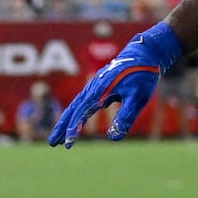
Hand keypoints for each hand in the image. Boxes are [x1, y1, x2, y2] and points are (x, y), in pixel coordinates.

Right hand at [48, 22, 182, 147]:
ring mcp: (93, 88)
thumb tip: (114, 137)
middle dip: (61, 127)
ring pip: (74, 107)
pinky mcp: (98, 88)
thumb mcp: (138, 97)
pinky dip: (74, 114)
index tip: (67, 144)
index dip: (73, 129)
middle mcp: (92, 89)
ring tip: (59, 137)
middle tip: (52, 143)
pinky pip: (81, 103)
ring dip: (65, 122)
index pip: (80, 114)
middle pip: (71, 110)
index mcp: (99, 91)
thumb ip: (126, 117)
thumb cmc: (143, 75)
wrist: (145, 53)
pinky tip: (75, 123)